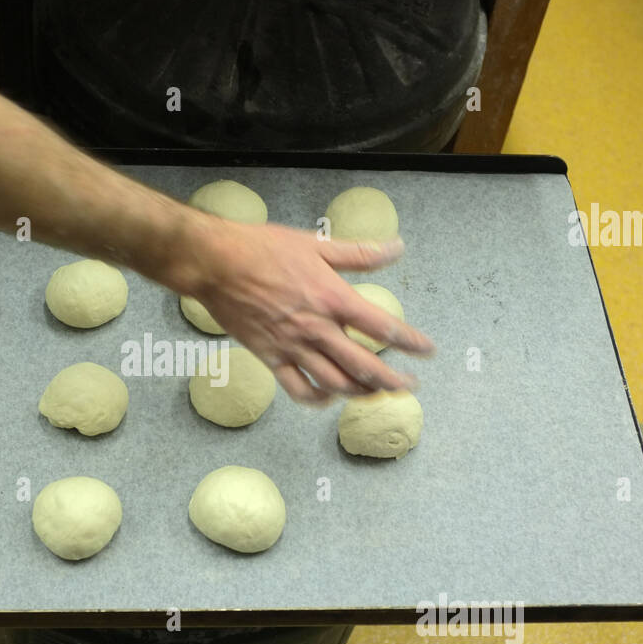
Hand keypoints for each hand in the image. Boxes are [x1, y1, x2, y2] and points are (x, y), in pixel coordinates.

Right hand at [171, 213, 434, 403]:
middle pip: (365, 366)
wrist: (215, 263)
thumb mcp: (316, 244)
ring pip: (336, 383)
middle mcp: (317, 328)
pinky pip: (299, 389)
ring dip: (362, 392)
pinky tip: (330, 397)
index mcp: (333, 298)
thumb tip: (397, 248)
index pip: (383, 327)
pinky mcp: (270, 358)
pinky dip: (319, 398)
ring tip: (377, 393)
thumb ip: (359, 253)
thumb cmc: (262, 248)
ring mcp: (293, 346)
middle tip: (410, 385)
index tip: (427, 350)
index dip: (411, 342)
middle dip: (394, 380)